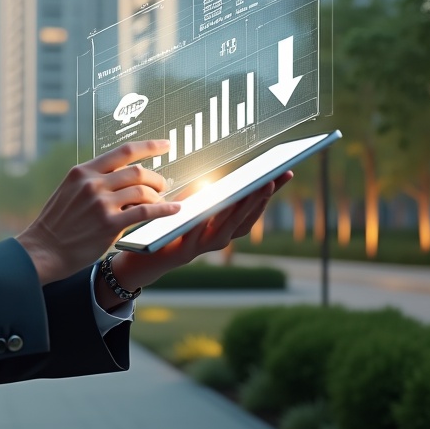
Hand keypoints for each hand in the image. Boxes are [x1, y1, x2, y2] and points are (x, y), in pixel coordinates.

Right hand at [17, 141, 180, 285]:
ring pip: (142, 190)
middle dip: (157, 178)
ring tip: (162, 202)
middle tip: (163, 186)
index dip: (149, 146)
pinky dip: (163, 209)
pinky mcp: (108, 224)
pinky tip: (173, 210)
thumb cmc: (56, 224)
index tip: (165, 145)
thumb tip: (122, 177)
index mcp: (83, 171)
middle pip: (137, 171)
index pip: (123, 151)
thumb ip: (92, 181)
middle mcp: (92, 183)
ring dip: (158, 196)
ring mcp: (100, 203)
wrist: (42, 250)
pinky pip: (145, 212)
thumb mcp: (69, 191)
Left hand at [106, 170, 293, 297]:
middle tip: (272, 178)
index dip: (270, 193)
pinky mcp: (185, 252)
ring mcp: (204, 247)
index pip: (253, 209)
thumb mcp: (191, 206)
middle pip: (246, 218)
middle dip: (261, 198)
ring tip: (252, 188)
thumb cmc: (171, 226)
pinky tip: (213, 203)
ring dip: (241, 208)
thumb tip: (220, 179)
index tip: (285, 172)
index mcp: (224, 228)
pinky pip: (199, 233)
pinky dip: (207, 219)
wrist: (144, 256)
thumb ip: (206, 196)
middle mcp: (219, 240)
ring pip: (228, 227)